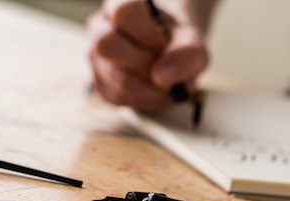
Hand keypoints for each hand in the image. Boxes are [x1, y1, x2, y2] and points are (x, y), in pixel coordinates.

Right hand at [87, 0, 210, 113]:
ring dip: (148, 90)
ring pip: (113, 78)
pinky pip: (116, 98)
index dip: (147, 33)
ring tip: (167, 87)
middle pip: (107, 45)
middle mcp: (101, 28)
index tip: (164, 46)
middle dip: (143, 65)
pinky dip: (143, 102)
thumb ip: (186, 54)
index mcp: (121, 5)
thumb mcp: (192, 44)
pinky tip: (156, 93)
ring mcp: (96, 57)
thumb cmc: (177, 43)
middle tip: (165, 71)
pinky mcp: (100, 83)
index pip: (124, 12)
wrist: (170, 55)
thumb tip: (162, 77)